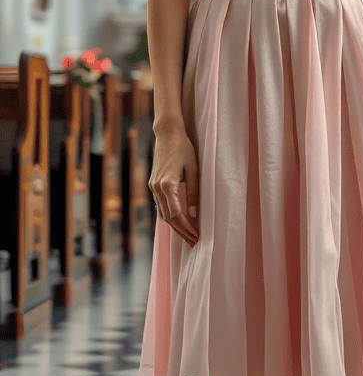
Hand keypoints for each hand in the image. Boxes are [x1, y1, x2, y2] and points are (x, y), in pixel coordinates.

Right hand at [149, 121, 198, 248]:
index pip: (175, 214)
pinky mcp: (153, 184)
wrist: (167, 133)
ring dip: (174, 226)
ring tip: (187, 236)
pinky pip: (160, 205)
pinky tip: (178, 221)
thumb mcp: (193, 169)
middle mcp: (156, 188)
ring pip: (162, 213)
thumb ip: (193, 192)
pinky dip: (168, 216)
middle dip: (181, 231)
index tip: (196, 235)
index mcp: (167, 184)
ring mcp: (152, 186)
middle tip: (193, 242)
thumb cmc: (183, 148)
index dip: (186, 227)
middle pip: (167, 218)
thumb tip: (194, 215)